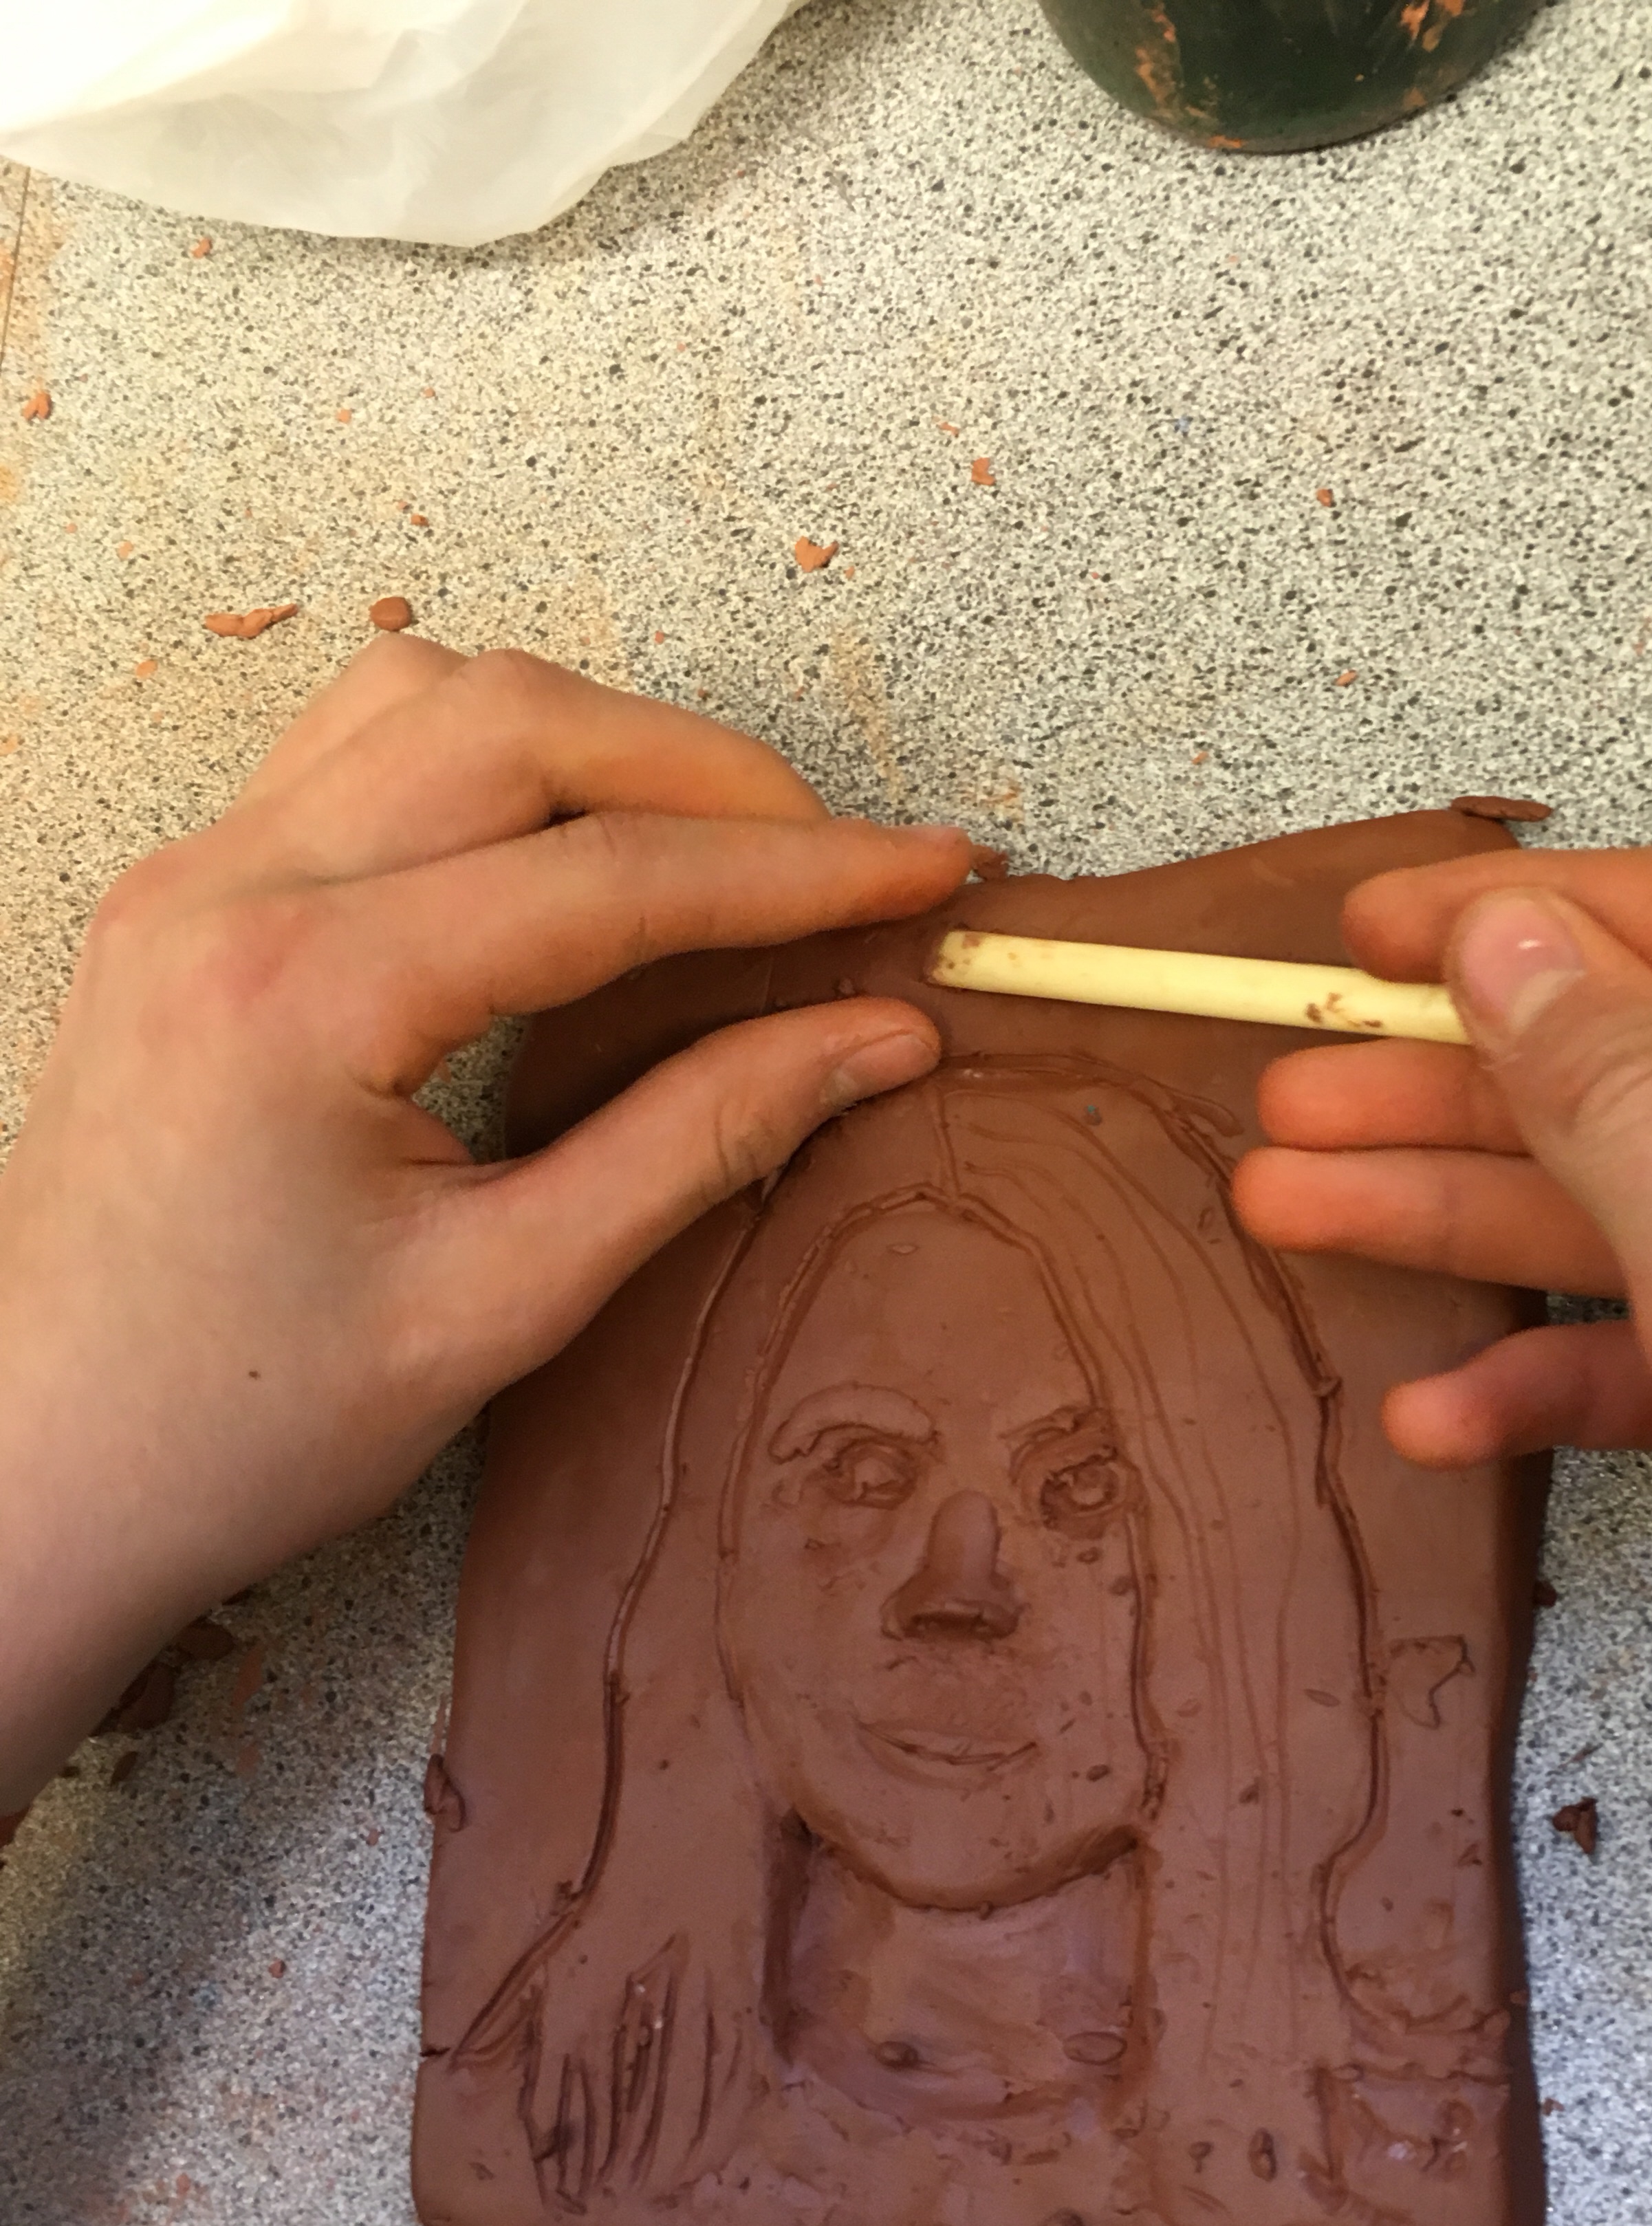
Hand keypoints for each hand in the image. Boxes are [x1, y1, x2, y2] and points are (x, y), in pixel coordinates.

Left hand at [0, 641, 970, 1805]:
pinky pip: (358, 751)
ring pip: (428, 698)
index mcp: (303, 993)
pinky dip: (492, 760)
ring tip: (721, 843)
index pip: (606, 874)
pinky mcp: (186, 901)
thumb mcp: (504, 1301)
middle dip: (712, 773)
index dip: (795, 871)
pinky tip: (569, 842)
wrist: (38, 1467)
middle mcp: (229, 890)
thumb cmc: (245, 1421)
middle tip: (846, 860)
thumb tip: (876, 1040)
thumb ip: (699, 1145)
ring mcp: (191, 878)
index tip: (929, 871)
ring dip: (598, 739)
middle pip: (517, 724)